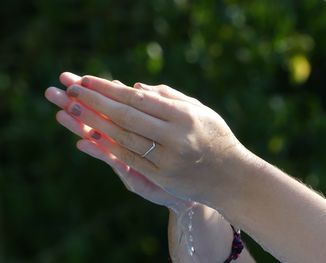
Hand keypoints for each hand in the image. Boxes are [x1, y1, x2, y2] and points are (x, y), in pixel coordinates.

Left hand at [59, 73, 248, 204]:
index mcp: (185, 116)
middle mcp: (176, 136)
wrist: (232, 177)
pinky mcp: (163, 177)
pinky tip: (90, 137)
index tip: (87, 80)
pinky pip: (131, 159)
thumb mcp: (200, 111)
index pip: (139, 99)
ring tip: (72, 109)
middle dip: (95, 101)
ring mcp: (168, 159)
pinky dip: (109, 147)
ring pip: (124, 137)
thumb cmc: (216, 138)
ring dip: (95, 122)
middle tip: (70, 89)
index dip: (110, 89)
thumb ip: (170, 97)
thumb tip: (136, 87)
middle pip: (127, 116)